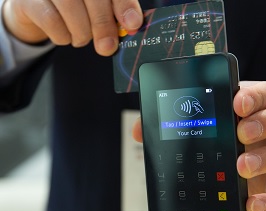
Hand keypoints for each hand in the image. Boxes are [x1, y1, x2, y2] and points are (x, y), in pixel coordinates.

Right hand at [2, 0, 142, 55]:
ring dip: (81, 33)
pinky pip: (51, 20)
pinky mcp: (29, 0)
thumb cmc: (75, 7)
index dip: (124, 6)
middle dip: (104, 26)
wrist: (38, 8)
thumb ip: (114, 14)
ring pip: (71, 9)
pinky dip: (62, 36)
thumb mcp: (97, 9)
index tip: (133, 24)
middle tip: (107, 47)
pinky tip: (64, 36)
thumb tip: (131, 25)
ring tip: (81, 37)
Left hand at [132, 81, 265, 210]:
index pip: (265, 91)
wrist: (214, 170)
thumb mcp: (188, 126)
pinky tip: (252, 203)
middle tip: (241, 132)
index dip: (256, 95)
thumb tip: (139, 130)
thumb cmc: (204, 139)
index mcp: (248, 107)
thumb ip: (165, 123)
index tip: (236, 103)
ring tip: (242, 166)